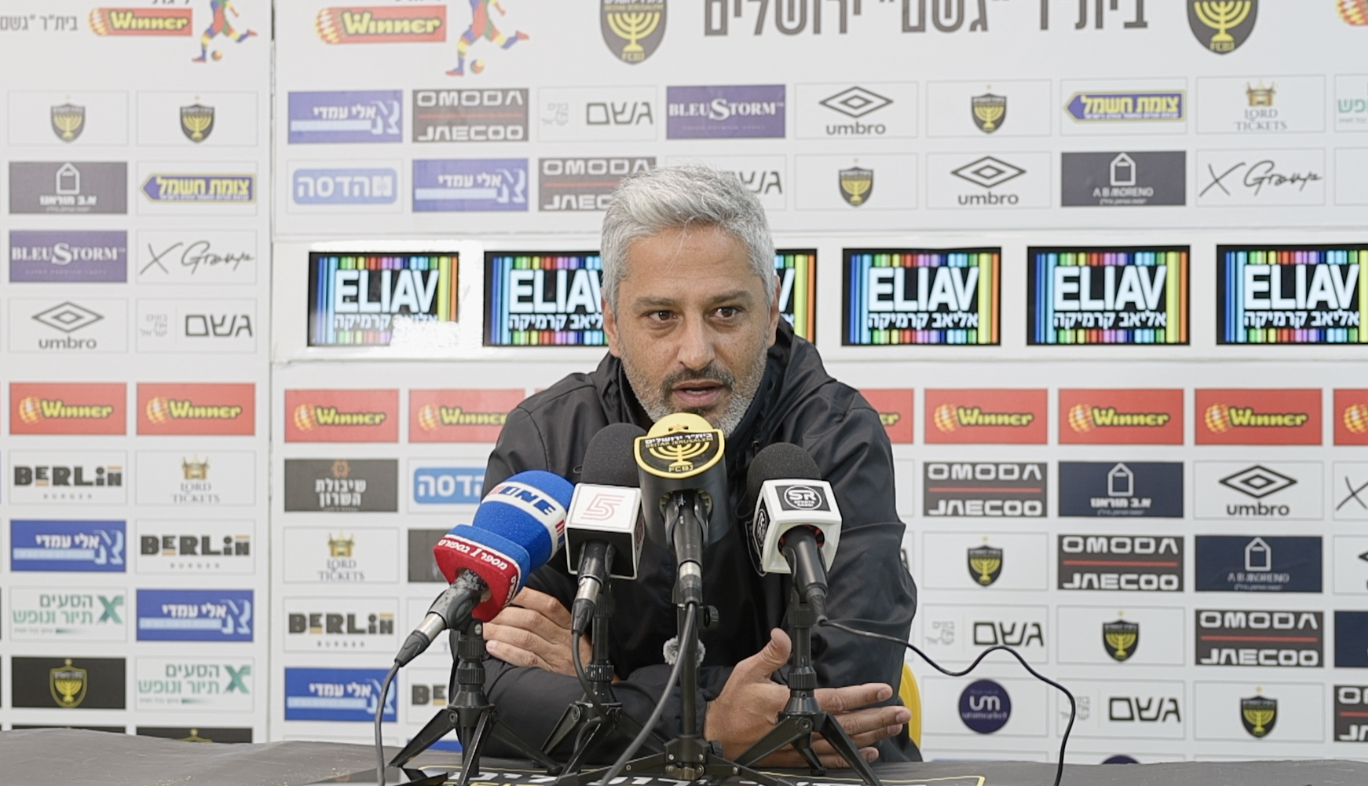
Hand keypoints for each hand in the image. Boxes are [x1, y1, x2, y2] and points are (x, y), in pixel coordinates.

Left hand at [483, 588, 591, 677]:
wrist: (593, 673)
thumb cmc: (576, 647)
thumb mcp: (568, 626)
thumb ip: (547, 614)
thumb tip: (517, 600)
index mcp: (567, 621)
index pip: (547, 604)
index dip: (525, 596)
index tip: (505, 591)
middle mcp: (562, 635)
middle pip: (532, 620)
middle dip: (505, 615)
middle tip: (486, 613)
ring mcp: (556, 653)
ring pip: (526, 639)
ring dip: (501, 632)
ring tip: (485, 629)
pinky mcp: (548, 669)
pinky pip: (526, 659)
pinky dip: (508, 652)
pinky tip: (493, 647)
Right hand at [703, 629, 909, 768]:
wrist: (717, 736)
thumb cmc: (732, 706)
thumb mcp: (747, 672)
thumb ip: (771, 654)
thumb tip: (784, 638)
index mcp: (790, 704)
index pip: (834, 700)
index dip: (860, 695)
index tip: (881, 690)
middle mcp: (800, 727)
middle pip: (847, 725)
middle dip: (877, 718)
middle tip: (900, 712)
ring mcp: (801, 745)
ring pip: (844, 744)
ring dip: (872, 735)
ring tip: (892, 727)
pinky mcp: (798, 757)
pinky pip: (831, 760)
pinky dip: (853, 757)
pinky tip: (869, 752)